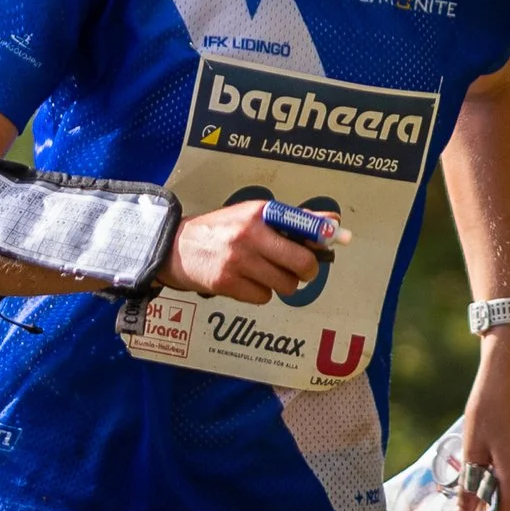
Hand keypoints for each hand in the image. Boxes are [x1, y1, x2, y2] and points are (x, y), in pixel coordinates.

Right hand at [164, 199, 347, 305]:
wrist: (177, 248)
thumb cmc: (221, 231)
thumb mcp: (253, 217)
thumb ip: (293, 221)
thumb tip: (332, 223)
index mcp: (259, 213)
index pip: (302, 224)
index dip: (322, 236)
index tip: (332, 242)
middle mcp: (249, 234)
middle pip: (301, 263)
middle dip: (306, 271)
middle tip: (300, 270)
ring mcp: (238, 260)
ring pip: (286, 285)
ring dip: (281, 284)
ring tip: (264, 272)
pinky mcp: (227, 282)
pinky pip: (263, 297)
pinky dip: (259, 293)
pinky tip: (246, 281)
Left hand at [459, 336, 509, 510]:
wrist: (509, 374)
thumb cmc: (486, 409)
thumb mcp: (471, 451)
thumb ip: (469, 491)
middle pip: (506, 508)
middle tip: (453, 510)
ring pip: (509, 492)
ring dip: (488, 492)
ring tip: (462, 480)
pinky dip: (496, 478)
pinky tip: (478, 464)